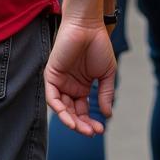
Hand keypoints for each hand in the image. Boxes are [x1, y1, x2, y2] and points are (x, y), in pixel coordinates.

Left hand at [44, 19, 116, 135]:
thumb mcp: (107, 73)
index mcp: (81, 87)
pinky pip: (52, 98)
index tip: (100, 130)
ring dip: (70, 121)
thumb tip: (107, 115)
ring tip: (81, 128)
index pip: (83, 111)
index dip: (90, 122)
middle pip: (72, 113)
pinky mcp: (51, 76)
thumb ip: (106, 93)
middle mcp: (69, 87)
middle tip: (91, 132)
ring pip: (61, 109)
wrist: (88, 26)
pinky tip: (70, 118)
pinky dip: (59, 110)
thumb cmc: (99, 45)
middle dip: (81, 124)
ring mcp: (60, 82)